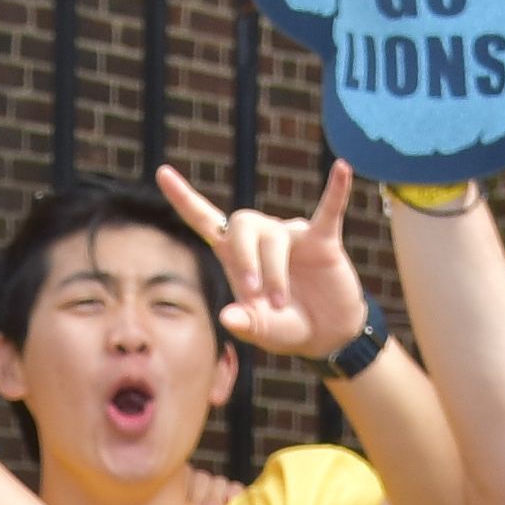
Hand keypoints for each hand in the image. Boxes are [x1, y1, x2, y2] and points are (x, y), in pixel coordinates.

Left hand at [163, 159, 373, 361]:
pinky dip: (335, 191)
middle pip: (242, 224)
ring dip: (275, 271)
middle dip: (244, 259)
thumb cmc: (286, 326)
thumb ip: (245, 324)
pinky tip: (342, 169)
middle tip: (254, 293)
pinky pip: (328, 211)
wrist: (326, 335)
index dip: (184, 198)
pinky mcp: (323, 240)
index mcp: (236, 256)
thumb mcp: (262, 331)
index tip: (162, 173)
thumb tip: (227, 317)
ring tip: (281, 304)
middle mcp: (261, 238)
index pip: (205, 220)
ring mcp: (292, 237)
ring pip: (275, 238)